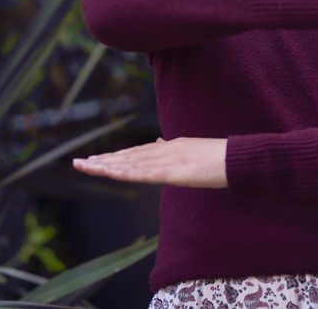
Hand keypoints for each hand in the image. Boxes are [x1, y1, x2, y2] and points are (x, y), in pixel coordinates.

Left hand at [72, 137, 227, 187]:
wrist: (239, 158)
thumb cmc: (220, 158)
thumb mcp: (193, 151)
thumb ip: (174, 149)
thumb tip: (159, 143)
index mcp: (169, 147)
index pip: (135, 154)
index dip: (113, 157)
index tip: (93, 160)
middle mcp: (164, 150)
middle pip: (128, 157)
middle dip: (102, 160)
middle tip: (78, 162)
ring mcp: (168, 160)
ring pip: (131, 164)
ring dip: (107, 165)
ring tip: (86, 167)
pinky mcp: (174, 171)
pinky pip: (146, 173)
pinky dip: (127, 172)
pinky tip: (112, 172)